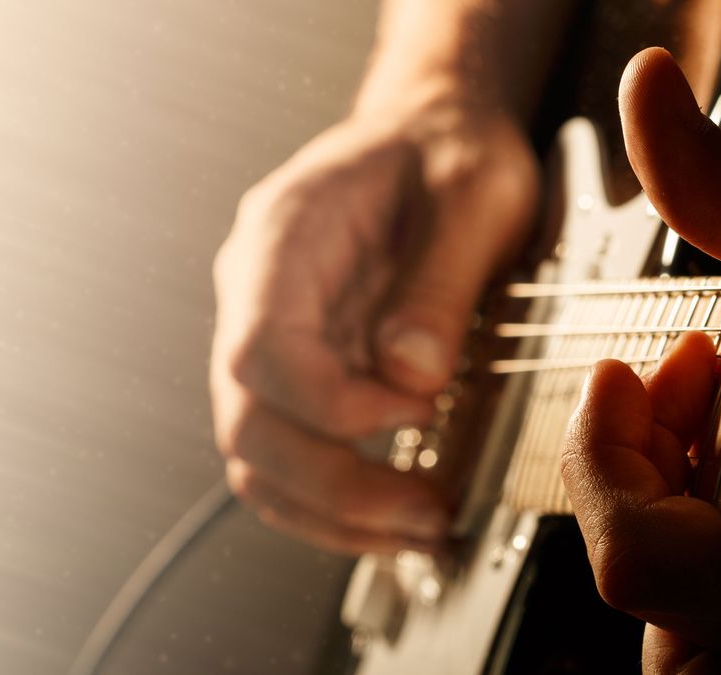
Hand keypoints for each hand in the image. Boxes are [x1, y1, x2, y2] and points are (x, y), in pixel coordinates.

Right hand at [211, 93, 537, 553]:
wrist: (436, 136)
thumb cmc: (450, 152)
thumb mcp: (472, 192)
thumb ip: (440, 280)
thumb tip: (413, 373)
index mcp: (284, 239)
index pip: (262, 350)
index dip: (334, 404)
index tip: (418, 410)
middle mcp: (260, 297)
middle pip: (249, 423)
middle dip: (336, 486)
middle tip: (425, 514)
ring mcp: (278, 340)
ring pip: (261, 459)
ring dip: (334, 514)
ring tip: (420, 534)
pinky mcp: (310, 375)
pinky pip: (296, 458)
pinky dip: (339, 506)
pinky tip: (397, 523)